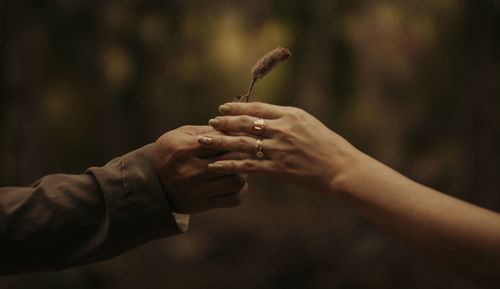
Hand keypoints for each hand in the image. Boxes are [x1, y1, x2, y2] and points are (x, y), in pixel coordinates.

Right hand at [153, 125, 248, 212]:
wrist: (153, 181)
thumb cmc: (171, 152)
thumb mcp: (181, 135)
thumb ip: (206, 130)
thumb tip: (236, 128)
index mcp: (184, 149)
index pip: (221, 140)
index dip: (236, 137)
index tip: (241, 136)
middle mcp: (191, 170)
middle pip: (233, 159)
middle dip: (243, 153)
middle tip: (244, 150)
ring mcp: (198, 190)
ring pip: (237, 180)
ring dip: (244, 172)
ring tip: (239, 166)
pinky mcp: (203, 204)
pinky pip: (234, 199)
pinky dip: (241, 190)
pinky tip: (236, 182)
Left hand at [198, 102, 359, 193]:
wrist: (340, 166)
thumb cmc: (326, 144)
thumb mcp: (307, 123)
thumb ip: (285, 118)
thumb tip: (264, 115)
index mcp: (290, 115)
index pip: (257, 107)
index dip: (237, 107)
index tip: (222, 108)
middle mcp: (283, 129)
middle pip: (246, 123)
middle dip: (224, 122)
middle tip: (209, 123)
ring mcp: (280, 149)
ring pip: (242, 144)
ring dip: (220, 142)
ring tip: (203, 141)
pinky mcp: (278, 168)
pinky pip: (249, 166)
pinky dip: (230, 166)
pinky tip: (215, 167)